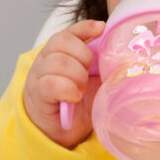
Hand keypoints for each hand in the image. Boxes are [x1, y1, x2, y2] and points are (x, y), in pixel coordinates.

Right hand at [23, 19, 104, 147]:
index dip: (85, 27)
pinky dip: (67, 88)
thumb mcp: (92, 82)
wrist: (57, 132)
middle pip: (62, 41)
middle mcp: (45, 59)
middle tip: (88, 75)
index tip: (101, 29)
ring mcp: (39, 75)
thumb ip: (101, 68)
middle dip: (83, 57)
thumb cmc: (74, 105)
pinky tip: (75, 96)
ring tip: (81, 90)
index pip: (69, 31)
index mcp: (59, 52)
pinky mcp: (37, 93)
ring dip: (76, 75)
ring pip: (57, 61)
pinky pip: (50, 83)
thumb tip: (122, 58)